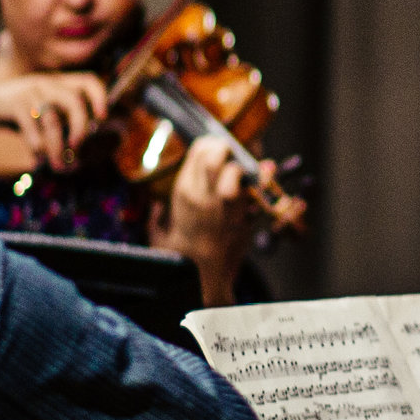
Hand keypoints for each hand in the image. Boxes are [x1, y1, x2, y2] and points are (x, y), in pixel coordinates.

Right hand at [0, 71, 109, 169]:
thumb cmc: (15, 115)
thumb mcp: (40, 113)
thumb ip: (59, 125)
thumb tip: (80, 159)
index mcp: (58, 84)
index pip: (88, 80)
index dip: (101, 97)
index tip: (103, 118)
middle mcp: (47, 83)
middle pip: (75, 101)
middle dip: (81, 128)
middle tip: (77, 148)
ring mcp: (29, 90)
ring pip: (52, 119)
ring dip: (57, 147)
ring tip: (58, 166)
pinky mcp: (12, 101)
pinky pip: (31, 123)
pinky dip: (36, 142)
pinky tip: (37, 155)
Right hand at [149, 134, 260, 305]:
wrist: (200, 276)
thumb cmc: (184, 255)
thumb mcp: (163, 231)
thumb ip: (158, 216)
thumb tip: (154, 206)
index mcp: (182, 190)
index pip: (197, 150)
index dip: (214, 143)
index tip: (223, 148)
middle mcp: (198, 192)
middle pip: (212, 153)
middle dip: (228, 148)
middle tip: (237, 155)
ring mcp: (218, 202)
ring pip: (230, 167)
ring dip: (242, 165)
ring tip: (247, 170)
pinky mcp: (237, 214)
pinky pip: (251, 188)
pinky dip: (261, 179)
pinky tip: (264, 177)